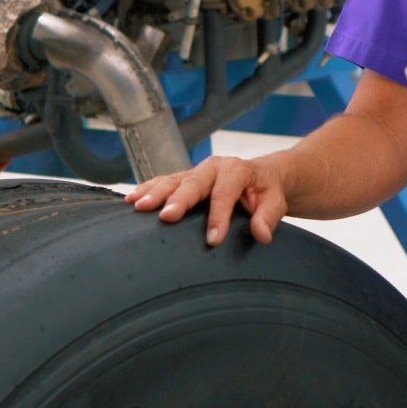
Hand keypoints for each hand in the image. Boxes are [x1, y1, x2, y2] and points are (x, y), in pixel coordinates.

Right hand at [125, 155, 289, 245]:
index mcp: (236, 170)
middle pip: (193, 183)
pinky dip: (147, 189)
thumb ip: (269, 216)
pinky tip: (131, 200)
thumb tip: (262, 234)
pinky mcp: (184, 178)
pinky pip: (163, 181)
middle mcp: (213, 167)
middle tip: (166, 216)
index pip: (225, 193)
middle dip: (179, 200)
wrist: (260, 176)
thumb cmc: (265, 191)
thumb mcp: (276, 201)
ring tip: (138, 205)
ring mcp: (195, 172)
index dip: (219, 216)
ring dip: (154, 192)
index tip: (213, 240)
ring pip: (172, 180)